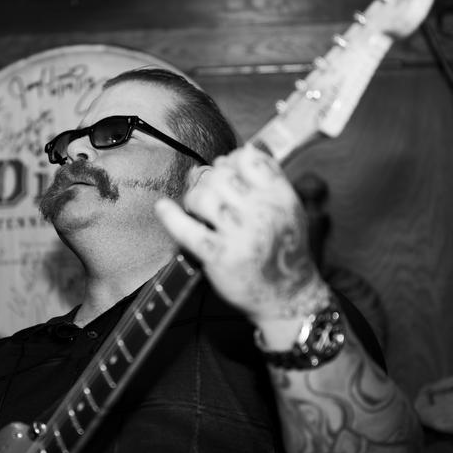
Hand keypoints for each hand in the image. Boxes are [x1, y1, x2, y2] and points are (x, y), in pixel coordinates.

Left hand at [155, 145, 325, 347]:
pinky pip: (186, 229)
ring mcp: (240, 235)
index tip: (226, 171)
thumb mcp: (288, 209)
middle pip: (221, 174)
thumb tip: (228, 157)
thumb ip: (266, 180)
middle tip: (207, 192)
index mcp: (280, 196)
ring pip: (203, 195)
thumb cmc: (283, 250)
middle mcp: (262, 212)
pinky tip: (163, 208)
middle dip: (208, 179)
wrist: (288, 296)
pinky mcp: (219, 256)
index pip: (248, 157)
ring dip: (193, 198)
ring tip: (197, 208)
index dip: (230, 160)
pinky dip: (170, 216)